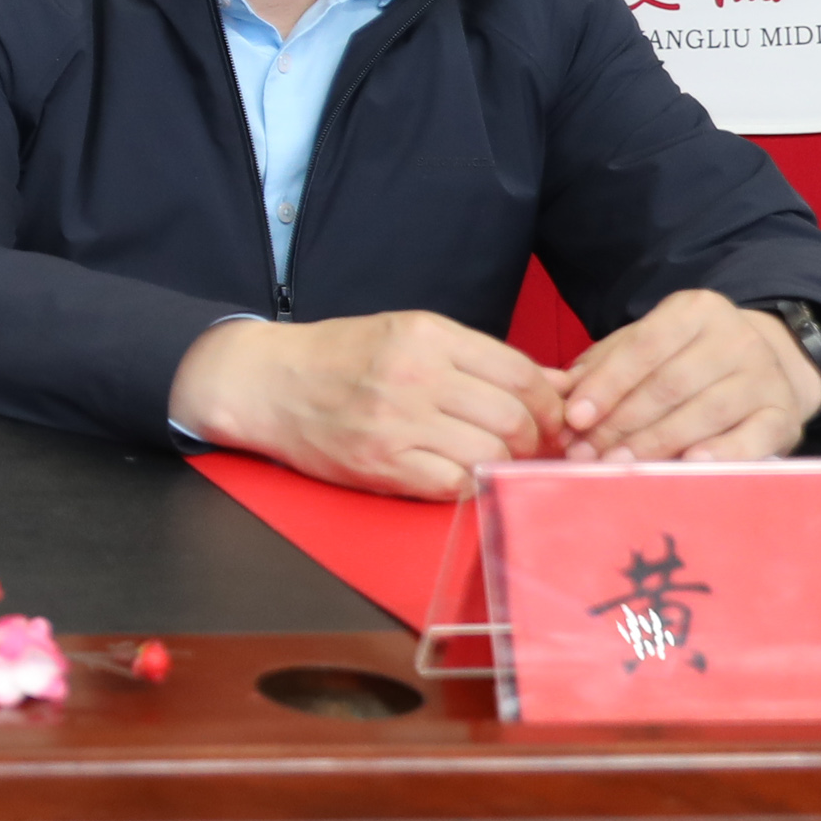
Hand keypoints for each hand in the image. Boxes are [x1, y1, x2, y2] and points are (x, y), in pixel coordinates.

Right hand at [170, 311, 565, 498]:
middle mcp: (415, 374)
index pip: (521, 373)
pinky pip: (453, 484)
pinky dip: (469, 485)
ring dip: (505, 465)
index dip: (549, 404)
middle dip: (535, 440)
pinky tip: (461, 475)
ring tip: (498, 463)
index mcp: (427, 335)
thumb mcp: (407, 334)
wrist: (265, 381)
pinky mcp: (381, 462)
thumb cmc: (338, 357)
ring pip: (489, 453)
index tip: (550, 420)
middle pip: (513, 417)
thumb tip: (556, 384)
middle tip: (531, 449)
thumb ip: (478, 357)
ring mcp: (397, 421)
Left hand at [557, 287, 820, 461]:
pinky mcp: (784, 414)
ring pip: (706, 411)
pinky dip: (721, 453)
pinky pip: (753, 437)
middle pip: (671, 384)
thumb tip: (554, 393)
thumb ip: (599, 367)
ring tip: (620, 466)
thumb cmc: (684, 361)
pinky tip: (690, 466)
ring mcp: (765, 376)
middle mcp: (736, 337)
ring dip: (657, 443)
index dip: (607, 384)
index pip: (644, 347)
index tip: (575, 418)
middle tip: (587, 454)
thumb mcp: (642, 349)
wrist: (764, 368)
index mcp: (695, 311)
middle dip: (622, 422)